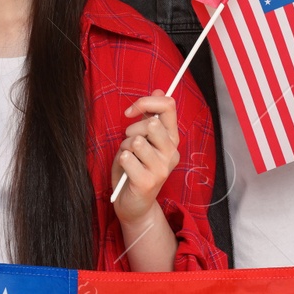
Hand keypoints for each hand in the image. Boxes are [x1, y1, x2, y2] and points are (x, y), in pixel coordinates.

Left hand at [113, 90, 179, 224]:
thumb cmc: (136, 168)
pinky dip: (121, 161)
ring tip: (129, 159)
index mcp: (172, 139)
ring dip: (125, 147)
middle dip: (132, 130)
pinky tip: (126, 170)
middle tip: (129, 143)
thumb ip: (151, 116)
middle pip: (151, 123)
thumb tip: (160, 89)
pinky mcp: (148, 182)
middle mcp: (171, 152)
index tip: (131, 112)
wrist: (134, 204)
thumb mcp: (143, 138)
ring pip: (137, 141)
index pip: (168, 106)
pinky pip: (127, 157)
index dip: (146, 102)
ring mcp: (161, 168)